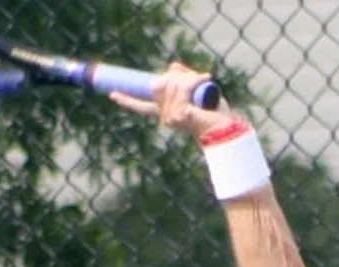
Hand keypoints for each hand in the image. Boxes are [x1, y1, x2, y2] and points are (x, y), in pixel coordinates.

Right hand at [108, 61, 236, 139]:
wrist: (227, 128)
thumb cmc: (214, 113)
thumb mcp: (196, 89)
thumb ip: (184, 77)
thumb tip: (172, 66)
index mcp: (166, 113)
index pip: (141, 106)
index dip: (126, 99)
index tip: (112, 94)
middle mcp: (164, 118)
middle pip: (159, 84)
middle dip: (178, 75)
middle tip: (197, 78)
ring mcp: (170, 118)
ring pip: (171, 83)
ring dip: (189, 77)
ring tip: (204, 81)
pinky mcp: (179, 115)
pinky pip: (182, 87)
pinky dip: (195, 78)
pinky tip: (206, 78)